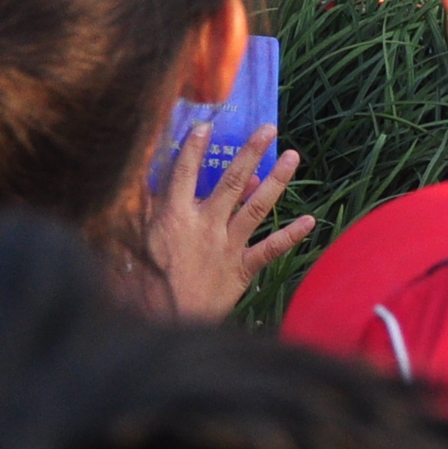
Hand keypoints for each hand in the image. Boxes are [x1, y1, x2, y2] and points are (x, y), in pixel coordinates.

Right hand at [144, 124, 312, 322]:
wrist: (168, 323)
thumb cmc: (146, 286)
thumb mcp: (136, 242)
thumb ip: (142, 211)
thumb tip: (144, 183)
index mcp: (175, 217)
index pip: (184, 173)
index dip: (194, 148)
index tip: (206, 125)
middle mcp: (206, 225)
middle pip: (231, 181)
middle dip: (251, 152)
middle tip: (268, 129)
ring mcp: (227, 245)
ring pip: (256, 207)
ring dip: (276, 180)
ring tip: (292, 156)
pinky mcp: (241, 268)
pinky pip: (270, 249)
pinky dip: (291, 235)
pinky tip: (310, 221)